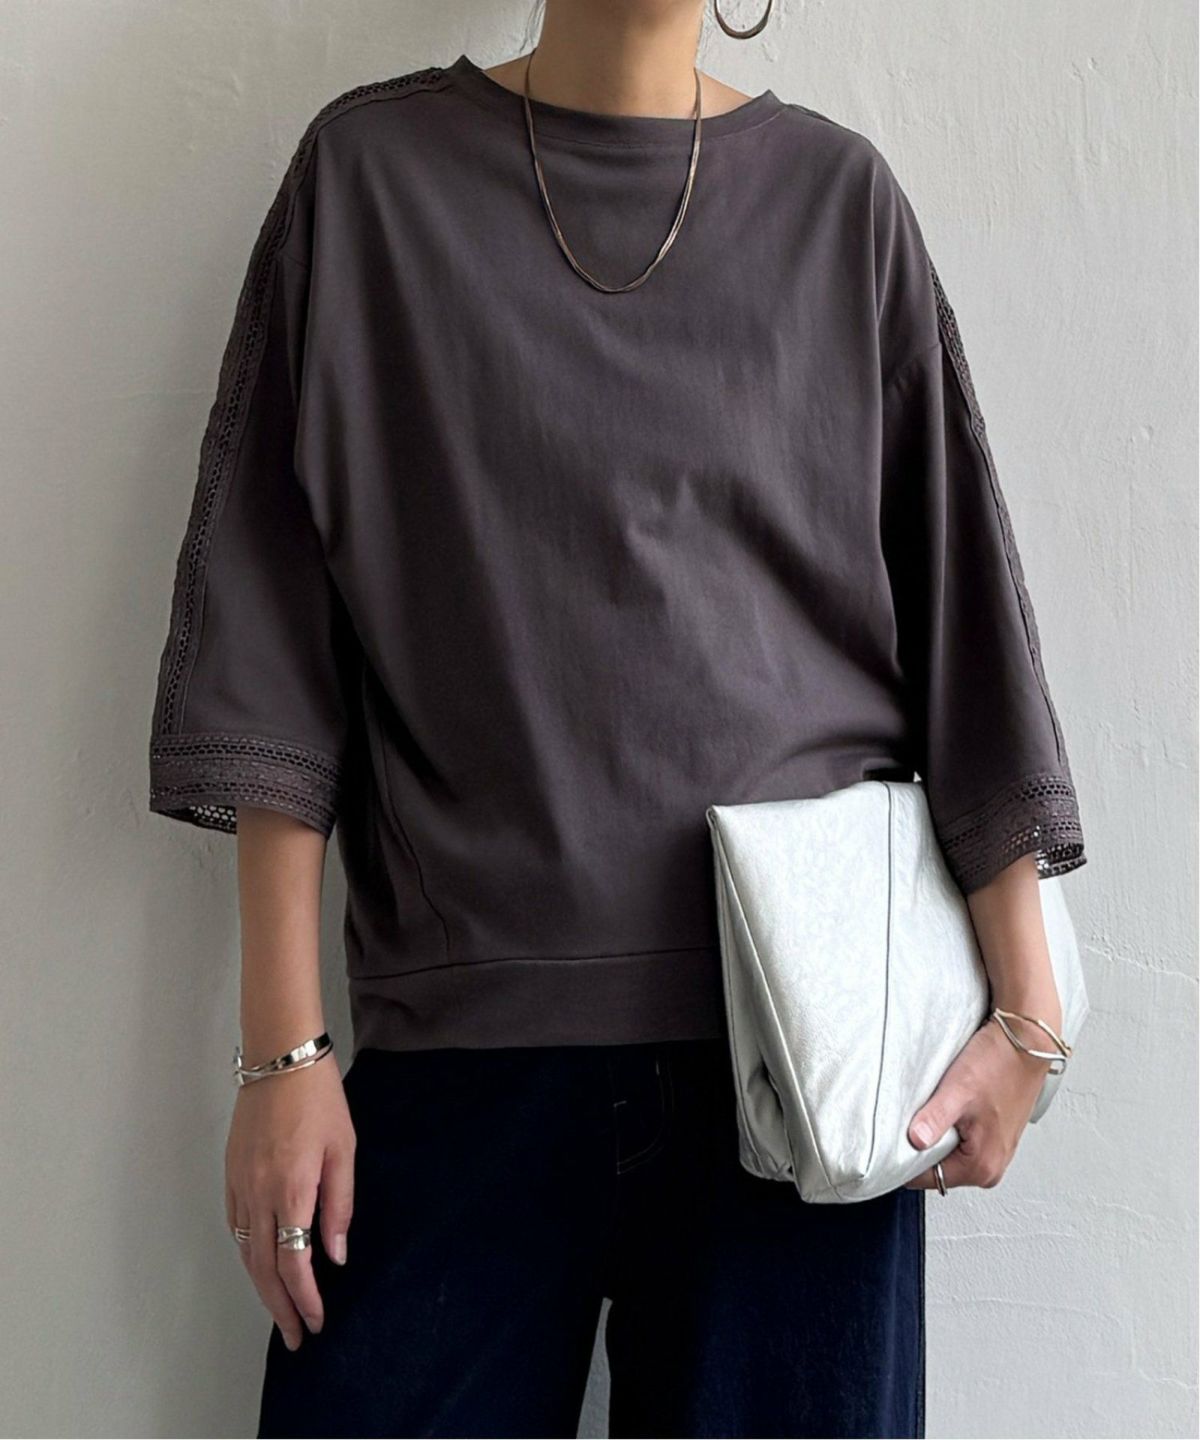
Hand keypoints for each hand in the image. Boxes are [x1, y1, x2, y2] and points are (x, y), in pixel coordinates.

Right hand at [225, 1054, 355, 1348]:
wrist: (280, 1059)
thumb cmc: (318, 1100)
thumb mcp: (343, 1150)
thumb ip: (339, 1205)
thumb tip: (335, 1254)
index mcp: (291, 1190)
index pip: (293, 1263)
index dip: (304, 1299)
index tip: (316, 1322)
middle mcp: (259, 1194)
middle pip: (263, 1268)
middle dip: (280, 1307)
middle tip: (296, 1336)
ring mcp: (239, 1184)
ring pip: (245, 1251)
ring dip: (261, 1286)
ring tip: (281, 1310)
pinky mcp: (230, 1173)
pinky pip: (236, 1226)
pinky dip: (247, 1254)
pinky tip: (260, 1264)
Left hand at [904, 1005, 1058, 1191]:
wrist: (1026, 1041)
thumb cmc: (999, 1062)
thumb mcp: (958, 1090)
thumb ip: (934, 1120)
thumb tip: (914, 1142)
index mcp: (982, 1166)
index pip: (927, 1179)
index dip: (904, 1161)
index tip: (890, 1142)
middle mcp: (992, 1166)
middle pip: (938, 1168)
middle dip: (920, 1147)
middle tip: (912, 1118)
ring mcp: (995, 1152)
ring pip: (948, 1153)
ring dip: (936, 1134)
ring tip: (935, 1108)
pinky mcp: (994, 1136)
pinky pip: (961, 1140)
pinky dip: (950, 1126)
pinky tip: (949, 1105)